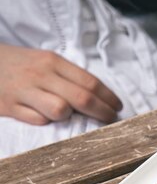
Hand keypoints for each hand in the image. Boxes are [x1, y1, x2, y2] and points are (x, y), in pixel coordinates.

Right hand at [0, 44, 122, 124]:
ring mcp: (24, 91)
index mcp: (53, 62)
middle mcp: (41, 75)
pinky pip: (37, 120)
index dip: (108, 97)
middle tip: (110, 119)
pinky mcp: (8, 106)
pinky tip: (46, 118)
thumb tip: (98, 95)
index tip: (118, 107)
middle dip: (102, 112)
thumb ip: (68, 76)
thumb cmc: (19, 64)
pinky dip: (45, 122)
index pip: (90, 82)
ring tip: (70, 116)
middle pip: (82, 98)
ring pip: (60, 110)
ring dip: (69, 117)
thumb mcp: (44, 61)